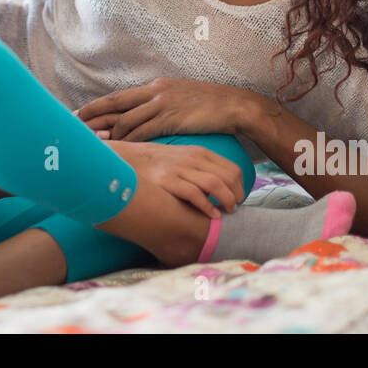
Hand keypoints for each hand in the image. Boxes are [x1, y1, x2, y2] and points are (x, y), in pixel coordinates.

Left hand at [79, 78, 249, 140]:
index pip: (119, 97)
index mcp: (155, 87)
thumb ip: (162, 105)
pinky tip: (117, 150)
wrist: (234, 106)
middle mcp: (154, 92)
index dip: (97, 106)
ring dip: (106, 133)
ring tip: (89, 144)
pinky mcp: (171, 118)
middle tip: (70, 125)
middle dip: (90, 115)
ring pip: (125, 119)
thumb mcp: (181, 100)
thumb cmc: (210, 106)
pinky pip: (142, 131)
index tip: (77, 114)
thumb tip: (146, 117)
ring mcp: (162, 104)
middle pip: (113, 104)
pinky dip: (127, 141)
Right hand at [107, 139, 244, 217]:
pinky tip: (212, 215)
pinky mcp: (167, 180)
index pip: (232, 169)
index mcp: (200, 153)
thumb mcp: (182, 159)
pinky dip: (207, 206)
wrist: (127, 159)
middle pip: (228, 177)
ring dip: (227, 200)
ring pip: (215, 184)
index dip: (240, 187)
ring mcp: (180, 169)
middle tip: (234, 209)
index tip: (238, 199)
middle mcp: (193, 159)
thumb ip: (200, 169)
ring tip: (227, 213)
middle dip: (237, 195)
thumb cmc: (157, 164)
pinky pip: (194, 193)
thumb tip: (221, 188)